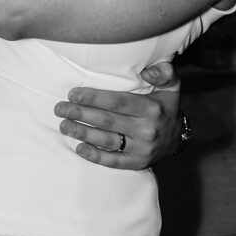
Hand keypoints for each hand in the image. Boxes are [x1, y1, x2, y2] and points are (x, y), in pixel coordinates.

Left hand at [55, 62, 180, 168]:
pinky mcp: (137, 163)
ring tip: (64, 125)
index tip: (73, 93)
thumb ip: (164, 72)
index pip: (117, 102)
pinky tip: (79, 148)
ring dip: (82, 133)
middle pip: (107, 121)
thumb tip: (146, 72)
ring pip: (107, 141)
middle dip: (80, 113)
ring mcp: (141, 149)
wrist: (176, 138)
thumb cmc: (164, 106)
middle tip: (60, 108)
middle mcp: (147, 130)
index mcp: (151, 109)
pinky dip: (95, 156)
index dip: (93, 98)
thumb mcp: (171, 86)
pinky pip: (113, 161)